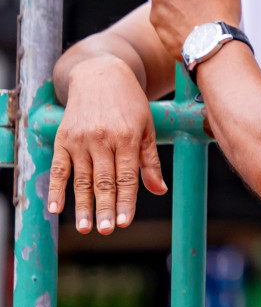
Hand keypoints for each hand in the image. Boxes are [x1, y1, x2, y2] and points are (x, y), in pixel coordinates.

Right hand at [48, 56, 165, 233]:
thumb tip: (158, 191)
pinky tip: (56, 208)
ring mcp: (80, 139)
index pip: (127, 176)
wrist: (100, 74)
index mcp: (128, 136)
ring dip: (82, 205)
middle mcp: (103, 139)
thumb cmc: (130, 103)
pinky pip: (58, 168)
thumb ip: (150, 161)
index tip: (124, 222)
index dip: (126, 201)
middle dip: (105, 208)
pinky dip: (56, 188)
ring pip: (82, 179)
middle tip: (106, 231)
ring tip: (85, 227)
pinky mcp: (63, 139)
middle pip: (104, 181)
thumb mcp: (147, 126)